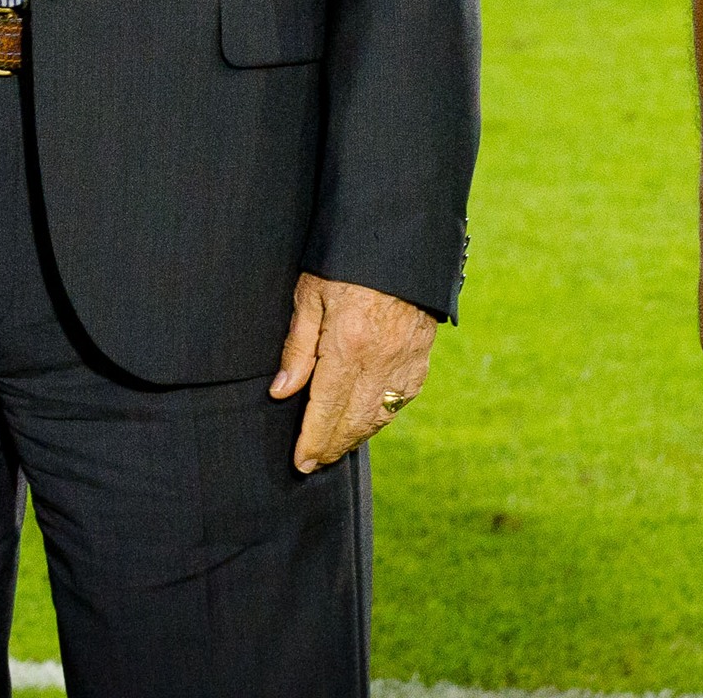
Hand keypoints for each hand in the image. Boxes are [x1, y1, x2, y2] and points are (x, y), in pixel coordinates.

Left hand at [270, 273, 435, 474]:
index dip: (313, 441)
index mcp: (348, 346)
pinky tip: (368, 421)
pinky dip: (383, 416)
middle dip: (332, 447)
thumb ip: (297, 346)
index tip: (301, 463)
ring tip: (336, 448)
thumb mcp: (309, 294)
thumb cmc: (345, 261)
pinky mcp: (421, 354)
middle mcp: (380, 360)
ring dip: (357, 437)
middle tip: (314, 464)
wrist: (398, 237)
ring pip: (380, 415)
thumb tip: (281, 392)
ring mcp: (406, 360)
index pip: (327, 410)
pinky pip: (403, 398)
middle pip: (354, 422)